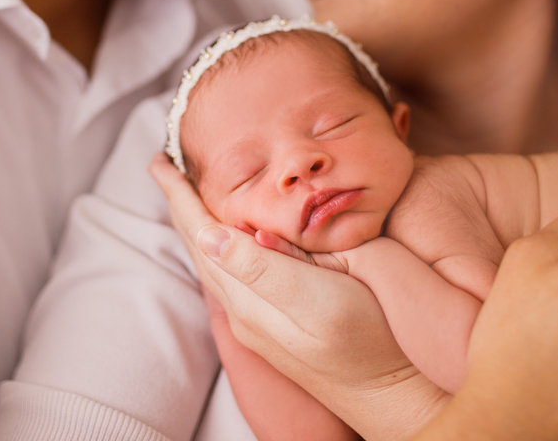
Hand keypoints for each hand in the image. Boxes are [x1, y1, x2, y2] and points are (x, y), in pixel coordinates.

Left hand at [150, 153, 446, 440]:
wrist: (395, 396)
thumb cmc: (370, 343)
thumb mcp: (319, 301)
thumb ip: (264, 269)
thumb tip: (210, 234)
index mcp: (250, 298)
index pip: (202, 234)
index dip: (182, 195)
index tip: (162, 160)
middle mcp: (246, 311)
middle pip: (201, 246)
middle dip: (182, 204)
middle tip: (165, 164)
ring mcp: (261, 320)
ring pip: (215, 260)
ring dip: (198, 223)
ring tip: (187, 192)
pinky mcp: (280, 324)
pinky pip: (234, 272)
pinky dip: (221, 242)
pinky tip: (228, 236)